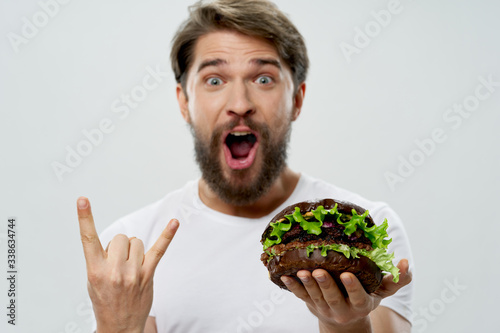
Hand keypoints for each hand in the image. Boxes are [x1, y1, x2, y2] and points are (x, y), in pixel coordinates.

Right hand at [77, 197, 178, 332]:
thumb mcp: (93, 281)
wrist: (119, 326)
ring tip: (129, 267)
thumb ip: (101, 258)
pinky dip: (167, 235)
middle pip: (121, 237)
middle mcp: (114, 271)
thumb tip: (121, 241)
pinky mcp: (148, 274)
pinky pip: (159, 249)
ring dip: (134, 250)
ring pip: (136, 241)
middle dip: (120, 246)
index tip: (83, 200)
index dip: (85, 218)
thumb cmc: (105, 301)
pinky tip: (174, 223)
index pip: (88, 239)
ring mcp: (132, 273)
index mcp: (95, 270)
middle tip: (117, 264)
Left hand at [281, 259, 411, 331]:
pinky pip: (300, 296)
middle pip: (333, 297)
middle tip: (319, 271)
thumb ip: (396, 279)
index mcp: (361, 304)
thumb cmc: (365, 298)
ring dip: (307, 284)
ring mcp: (324, 308)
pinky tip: (284, 276)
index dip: (352, 287)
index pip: (357, 296)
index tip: (347, 274)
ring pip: (315, 297)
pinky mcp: (311, 304)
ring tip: (302, 272)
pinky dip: (292, 286)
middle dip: (325, 284)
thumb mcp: (381, 292)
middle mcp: (342, 308)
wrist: (345, 320)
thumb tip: (406, 263)